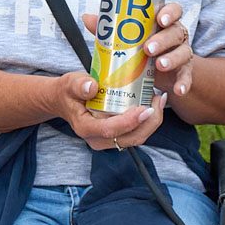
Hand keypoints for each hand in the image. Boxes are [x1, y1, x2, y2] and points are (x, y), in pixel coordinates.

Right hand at [48, 71, 165, 151]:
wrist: (65, 101)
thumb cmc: (69, 92)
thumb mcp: (70, 83)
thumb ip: (79, 85)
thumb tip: (91, 87)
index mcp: (85, 128)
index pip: (111, 130)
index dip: (130, 122)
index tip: (146, 109)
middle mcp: (98, 139)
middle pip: (130, 138)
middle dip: (150, 121)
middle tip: (159, 98)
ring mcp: (108, 140)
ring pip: (136, 137)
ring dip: (152, 121)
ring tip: (160, 99)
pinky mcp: (117, 136)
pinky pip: (136, 133)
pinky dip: (148, 121)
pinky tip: (154, 103)